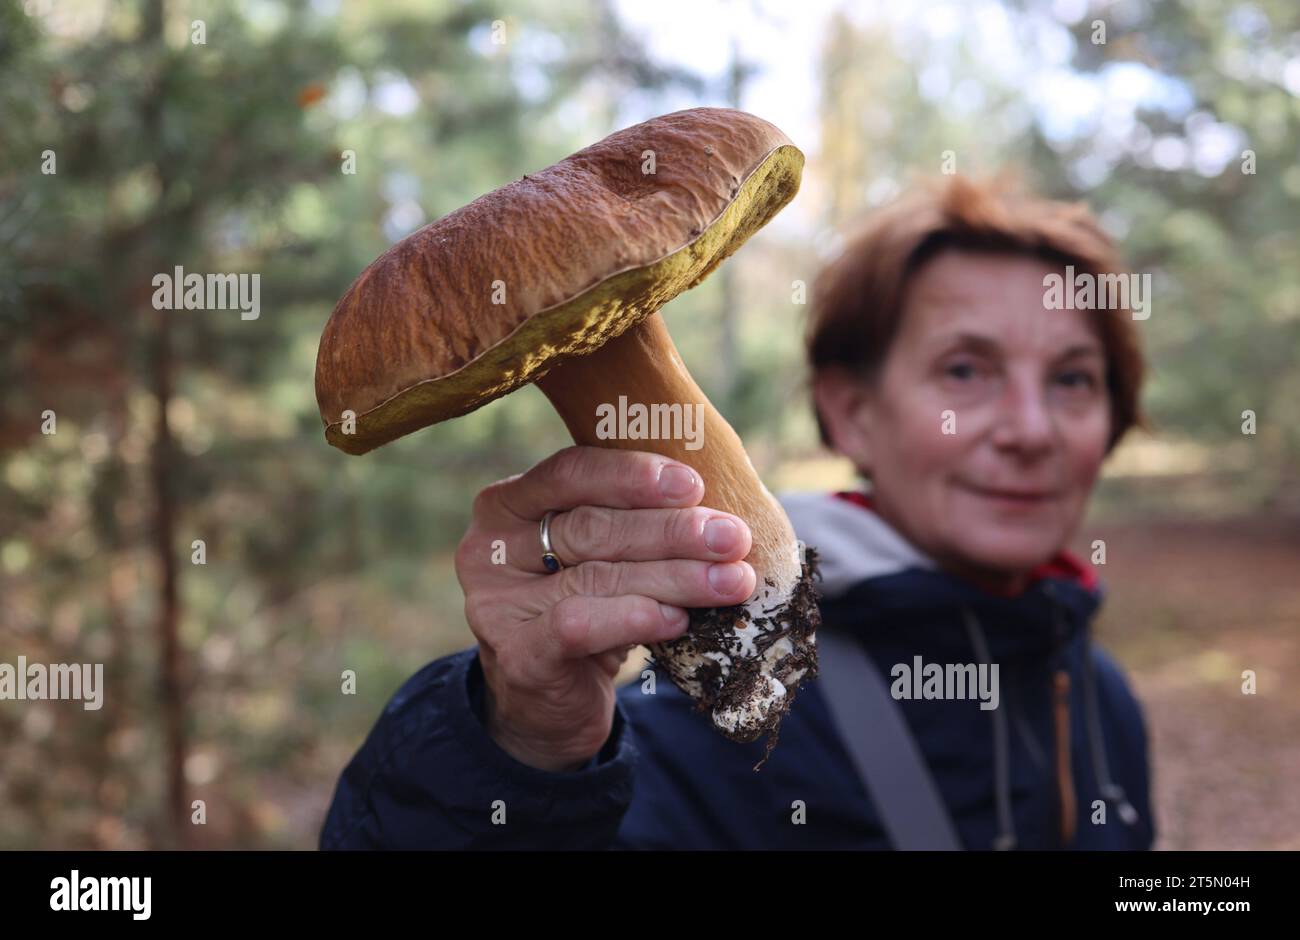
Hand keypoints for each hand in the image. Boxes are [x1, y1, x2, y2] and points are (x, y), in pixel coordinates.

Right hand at [455, 445, 754, 771]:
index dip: (633, 475)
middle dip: (672, 531)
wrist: (549, 704)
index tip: (694, 484)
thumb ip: (631, 518)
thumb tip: (715, 498)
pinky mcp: (519, 657)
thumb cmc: (585, 607)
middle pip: (591, 527)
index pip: (569, 473)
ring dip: (675, 577)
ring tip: (731, 580)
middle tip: (733, 536)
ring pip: (597, 578)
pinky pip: (580, 626)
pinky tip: (677, 618)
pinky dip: (634, 618)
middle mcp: (490, 550)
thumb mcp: (599, 556)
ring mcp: (498, 606)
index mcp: (507, 505)